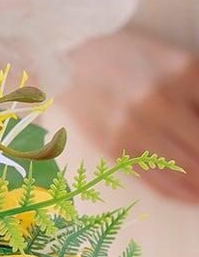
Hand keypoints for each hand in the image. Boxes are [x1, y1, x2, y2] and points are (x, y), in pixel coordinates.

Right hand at [63, 28, 198, 203]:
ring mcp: (133, 127)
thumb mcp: (177, 64)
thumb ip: (197, 98)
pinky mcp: (114, 147)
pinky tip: (195, 197)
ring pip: (187, 171)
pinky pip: (156, 181)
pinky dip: (182, 194)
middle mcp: (158, 100)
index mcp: (183, 73)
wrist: (71, 59)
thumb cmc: (132, 59)